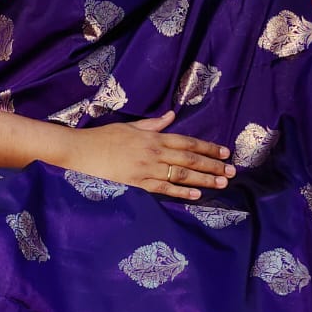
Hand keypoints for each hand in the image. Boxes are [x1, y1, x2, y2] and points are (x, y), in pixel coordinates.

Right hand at [67, 110, 236, 198]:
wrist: (79, 152)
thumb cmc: (102, 138)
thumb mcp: (129, 127)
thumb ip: (153, 124)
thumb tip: (171, 116)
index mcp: (153, 137)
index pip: (187, 142)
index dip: (208, 148)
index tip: (225, 153)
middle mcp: (154, 153)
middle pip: (190, 160)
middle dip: (213, 166)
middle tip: (232, 172)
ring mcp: (146, 170)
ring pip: (181, 175)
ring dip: (204, 180)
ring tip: (222, 184)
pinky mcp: (137, 184)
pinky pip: (164, 189)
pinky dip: (181, 193)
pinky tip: (196, 195)